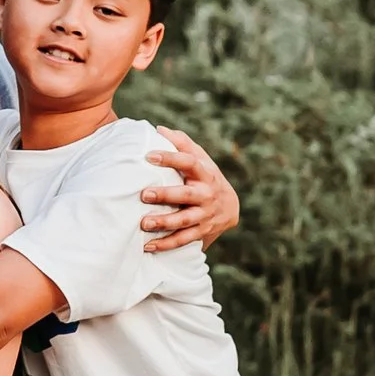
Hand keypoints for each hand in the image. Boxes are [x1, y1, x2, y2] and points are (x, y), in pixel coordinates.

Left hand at [141, 128, 237, 254]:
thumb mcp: (200, 158)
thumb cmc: (206, 176)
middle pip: (186, 195)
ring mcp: (204, 215)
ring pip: (184, 221)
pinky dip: (165, 244)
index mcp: (204, 173)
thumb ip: (181, 143)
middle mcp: (206, 194)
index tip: (149, 155)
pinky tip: (147, 245)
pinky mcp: (201, 232)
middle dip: (166, 195)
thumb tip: (159, 129)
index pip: (189, 162)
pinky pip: (183, 240)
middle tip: (144, 194)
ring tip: (144, 223)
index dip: (170, 158)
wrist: (230, 206)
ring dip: (164, 223)